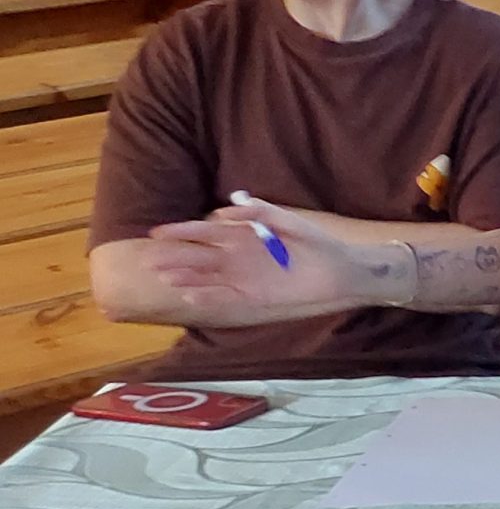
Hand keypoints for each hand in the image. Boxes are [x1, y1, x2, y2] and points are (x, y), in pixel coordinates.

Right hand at [143, 197, 366, 320]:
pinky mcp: (251, 297)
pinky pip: (224, 297)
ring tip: (167, 279)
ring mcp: (241, 279)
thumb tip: (224, 210)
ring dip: (186, 280)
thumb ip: (259, 212)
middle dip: (175, 258)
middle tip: (150, 260)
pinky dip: (208, 297)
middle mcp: (235, 258)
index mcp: (241, 237)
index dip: (181, 232)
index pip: (204, 233)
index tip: (157, 233)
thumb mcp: (288, 221)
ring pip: (205, 279)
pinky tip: (191, 296)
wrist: (339, 270)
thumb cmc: (315, 243)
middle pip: (198, 258)